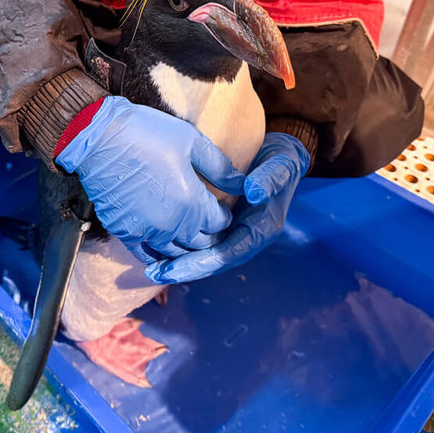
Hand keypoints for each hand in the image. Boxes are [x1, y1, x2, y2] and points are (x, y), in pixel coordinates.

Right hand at [55, 96, 244, 262]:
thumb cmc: (148, 134)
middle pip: (202, 244)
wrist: (98, 138)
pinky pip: (147, 256)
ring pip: (177, 254)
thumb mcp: (193, 143)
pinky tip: (164, 248)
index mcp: (192, 204)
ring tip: (191, 236)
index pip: (220, 224)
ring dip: (187, 248)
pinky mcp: (125, 232)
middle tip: (211, 225)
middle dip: (210, 235)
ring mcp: (147, 232)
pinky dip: (159, 255)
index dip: (225, 216)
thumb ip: (221, 168)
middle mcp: (172, 226)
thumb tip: (244, 184)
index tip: (222, 208)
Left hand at [144, 132, 309, 283]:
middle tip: (154, 274)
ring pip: (204, 254)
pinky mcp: (222, 224)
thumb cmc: (281, 163)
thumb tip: (254, 193)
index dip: (199, 264)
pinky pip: (201, 240)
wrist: (281, 158)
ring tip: (151, 268)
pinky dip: (181, 245)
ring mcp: (233, 232)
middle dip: (183, 269)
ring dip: (180, 263)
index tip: (173, 270)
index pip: (227, 255)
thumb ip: (270, 179)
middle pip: (212, 262)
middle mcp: (245, 238)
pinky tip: (158, 245)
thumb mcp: (281, 167)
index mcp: (259, 232)